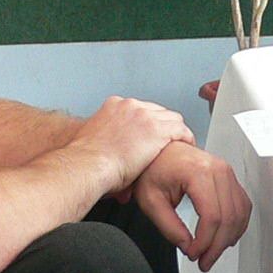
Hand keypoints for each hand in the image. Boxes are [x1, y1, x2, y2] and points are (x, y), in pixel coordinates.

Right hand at [73, 96, 194, 193]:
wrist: (87, 165)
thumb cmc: (86, 163)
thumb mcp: (93, 144)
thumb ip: (106, 147)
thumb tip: (113, 165)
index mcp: (113, 106)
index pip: (140, 109)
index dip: (147, 123)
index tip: (149, 134)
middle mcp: (130, 106)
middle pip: (157, 110)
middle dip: (162, 125)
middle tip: (166, 140)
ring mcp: (145, 116)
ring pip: (171, 118)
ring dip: (175, 131)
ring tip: (178, 142)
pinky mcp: (157, 129)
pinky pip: (180, 130)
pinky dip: (185, 137)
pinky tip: (187, 145)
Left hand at [131, 141, 251, 271]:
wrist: (161, 150)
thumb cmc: (154, 168)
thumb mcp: (151, 201)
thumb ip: (169, 228)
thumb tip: (188, 246)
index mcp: (198, 172)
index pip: (211, 216)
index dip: (204, 242)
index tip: (193, 254)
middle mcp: (218, 170)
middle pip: (228, 217)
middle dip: (217, 245)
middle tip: (204, 261)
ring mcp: (227, 171)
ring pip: (240, 212)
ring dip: (229, 237)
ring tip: (213, 252)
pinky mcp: (230, 176)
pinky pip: (243, 203)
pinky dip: (238, 224)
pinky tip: (227, 236)